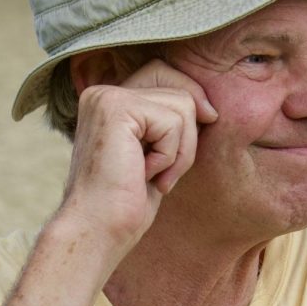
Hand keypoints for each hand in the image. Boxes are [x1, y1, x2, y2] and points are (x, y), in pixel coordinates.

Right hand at [59, 59, 217, 253]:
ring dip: (180, 151)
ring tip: (153, 177)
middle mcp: (103, 92)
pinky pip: (172, 123)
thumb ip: (171, 124)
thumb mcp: (155, 155)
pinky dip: (170, 156)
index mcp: (108, 101)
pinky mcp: (116, 109)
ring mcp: (107, 98)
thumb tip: (209, 108)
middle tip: (167, 172)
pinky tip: (144, 175)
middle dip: (188, 134)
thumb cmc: (126, 204)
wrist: (98, 231)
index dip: (191, 101)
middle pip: (179, 88)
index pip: (164, 74)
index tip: (198, 133)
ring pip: (182, 106)